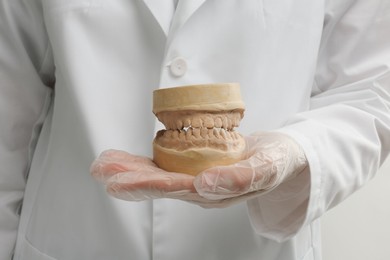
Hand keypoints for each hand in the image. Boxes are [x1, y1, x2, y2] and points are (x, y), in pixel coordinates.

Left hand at [90, 132, 307, 207]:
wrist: (282, 155)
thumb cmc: (278, 160)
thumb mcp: (269, 166)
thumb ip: (242, 178)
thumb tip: (206, 184)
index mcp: (218, 192)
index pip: (179, 189)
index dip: (150, 185)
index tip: (124, 181)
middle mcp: (203, 189)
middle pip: (161, 185)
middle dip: (130, 178)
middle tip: (102, 171)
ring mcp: (197, 179)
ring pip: (159, 176)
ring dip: (130, 170)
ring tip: (103, 164)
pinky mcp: (195, 166)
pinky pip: (165, 165)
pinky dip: (143, 162)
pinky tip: (124, 159)